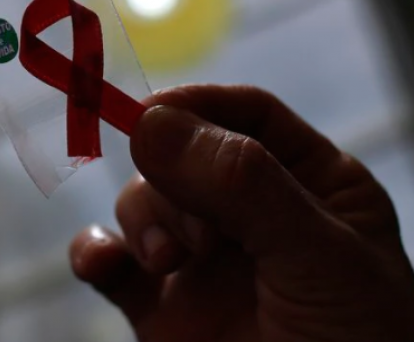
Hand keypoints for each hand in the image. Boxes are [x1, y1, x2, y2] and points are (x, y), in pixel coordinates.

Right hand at [70, 85, 413, 341]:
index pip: (249, 116)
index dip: (200, 104)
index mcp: (311, 185)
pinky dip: (94, 253)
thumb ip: (244, 186)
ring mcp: (203, 262)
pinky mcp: (160, 309)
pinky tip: (98, 263)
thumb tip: (152, 121)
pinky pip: (112, 262)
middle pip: (184, 154)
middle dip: (172, 180)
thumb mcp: (319, 257)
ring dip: (143, 220)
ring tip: (168, 263)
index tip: (153, 112)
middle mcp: (252, 215)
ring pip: (144, 202)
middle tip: (193, 231)